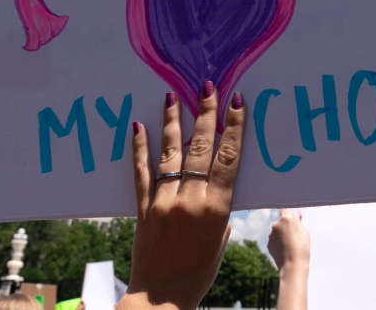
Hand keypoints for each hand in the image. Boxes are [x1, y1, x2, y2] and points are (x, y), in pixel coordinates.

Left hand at [118, 84, 246, 309]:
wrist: (161, 298)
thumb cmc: (199, 274)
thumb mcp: (221, 240)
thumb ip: (219, 208)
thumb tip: (214, 182)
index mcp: (216, 208)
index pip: (228, 158)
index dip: (233, 126)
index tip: (236, 100)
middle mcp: (189, 200)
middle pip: (200, 148)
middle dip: (205, 114)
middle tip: (207, 86)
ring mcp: (163, 202)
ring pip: (170, 154)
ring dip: (173, 122)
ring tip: (173, 95)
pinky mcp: (142, 209)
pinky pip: (141, 173)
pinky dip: (139, 148)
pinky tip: (139, 126)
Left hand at [268, 209, 309, 309]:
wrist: (293, 265)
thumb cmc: (302, 247)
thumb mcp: (304, 232)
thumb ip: (298, 222)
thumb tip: (295, 216)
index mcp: (286, 218)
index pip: (285, 208)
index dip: (289, 212)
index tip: (292, 215)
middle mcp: (276, 224)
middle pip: (281, 221)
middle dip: (287, 225)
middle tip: (295, 235)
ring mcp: (271, 234)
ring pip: (277, 231)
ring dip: (282, 234)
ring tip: (291, 245)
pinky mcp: (269, 244)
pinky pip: (275, 240)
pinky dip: (279, 242)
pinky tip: (286, 250)